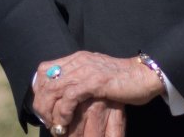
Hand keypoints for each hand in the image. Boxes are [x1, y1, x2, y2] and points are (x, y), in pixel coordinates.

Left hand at [32, 51, 163, 131]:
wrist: (145, 76)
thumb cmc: (123, 81)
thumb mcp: (97, 75)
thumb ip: (82, 80)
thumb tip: (65, 97)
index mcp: (78, 58)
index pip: (45, 69)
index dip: (38, 89)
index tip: (43, 107)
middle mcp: (79, 61)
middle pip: (45, 81)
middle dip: (41, 104)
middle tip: (47, 121)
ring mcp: (86, 70)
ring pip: (53, 90)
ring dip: (50, 111)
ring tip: (55, 125)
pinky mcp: (95, 82)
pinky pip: (69, 97)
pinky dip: (63, 112)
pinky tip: (65, 122)